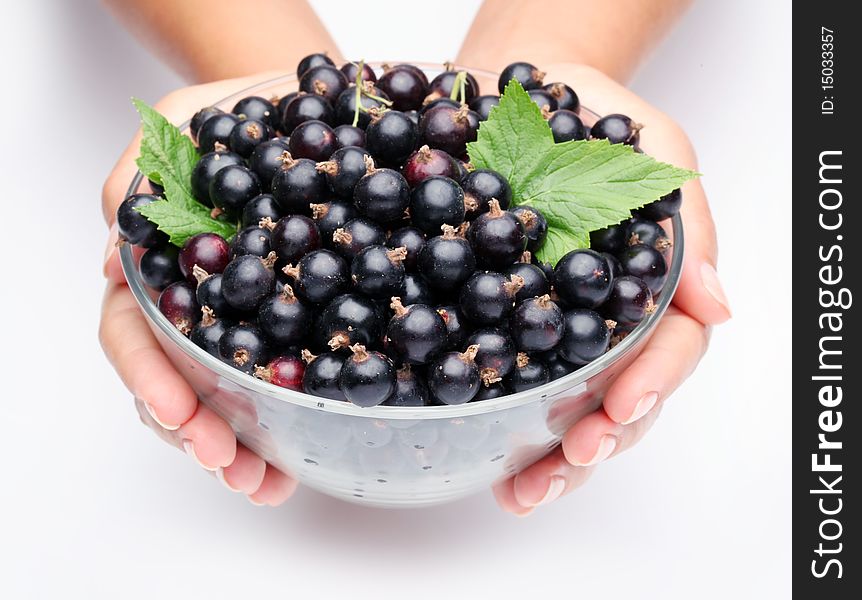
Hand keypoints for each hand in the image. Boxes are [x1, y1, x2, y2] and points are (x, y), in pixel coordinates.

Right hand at [100, 73, 296, 505]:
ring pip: (223, 401)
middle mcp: (194, 305)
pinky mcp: (291, 329)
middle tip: (229, 467)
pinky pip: (280, 388)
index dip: (151, 378)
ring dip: (237, 451)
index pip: (135, 332)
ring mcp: (241, 323)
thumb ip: (139, 178)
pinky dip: (281, 432)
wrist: (311, 111)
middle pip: (176, 384)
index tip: (181, 415)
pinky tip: (294, 465)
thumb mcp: (181, 124)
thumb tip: (114, 263)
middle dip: (196, 434)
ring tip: (262, 486)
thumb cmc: (237, 112)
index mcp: (158, 268)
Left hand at [490, 64, 730, 514]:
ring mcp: (561, 330)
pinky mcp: (507, 327)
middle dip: (601, 438)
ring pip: (572, 410)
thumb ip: (685, 227)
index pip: (670, 347)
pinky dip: (506, 432)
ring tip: (526, 492)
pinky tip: (491, 468)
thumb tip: (719, 307)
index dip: (651, 381)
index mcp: (655, 286)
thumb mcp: (657, 152)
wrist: (519, 95)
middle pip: (624, 398)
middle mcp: (612, 320)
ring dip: (555, 459)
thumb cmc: (599, 119)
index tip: (620, 406)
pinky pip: (513, 387)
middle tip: (569, 463)